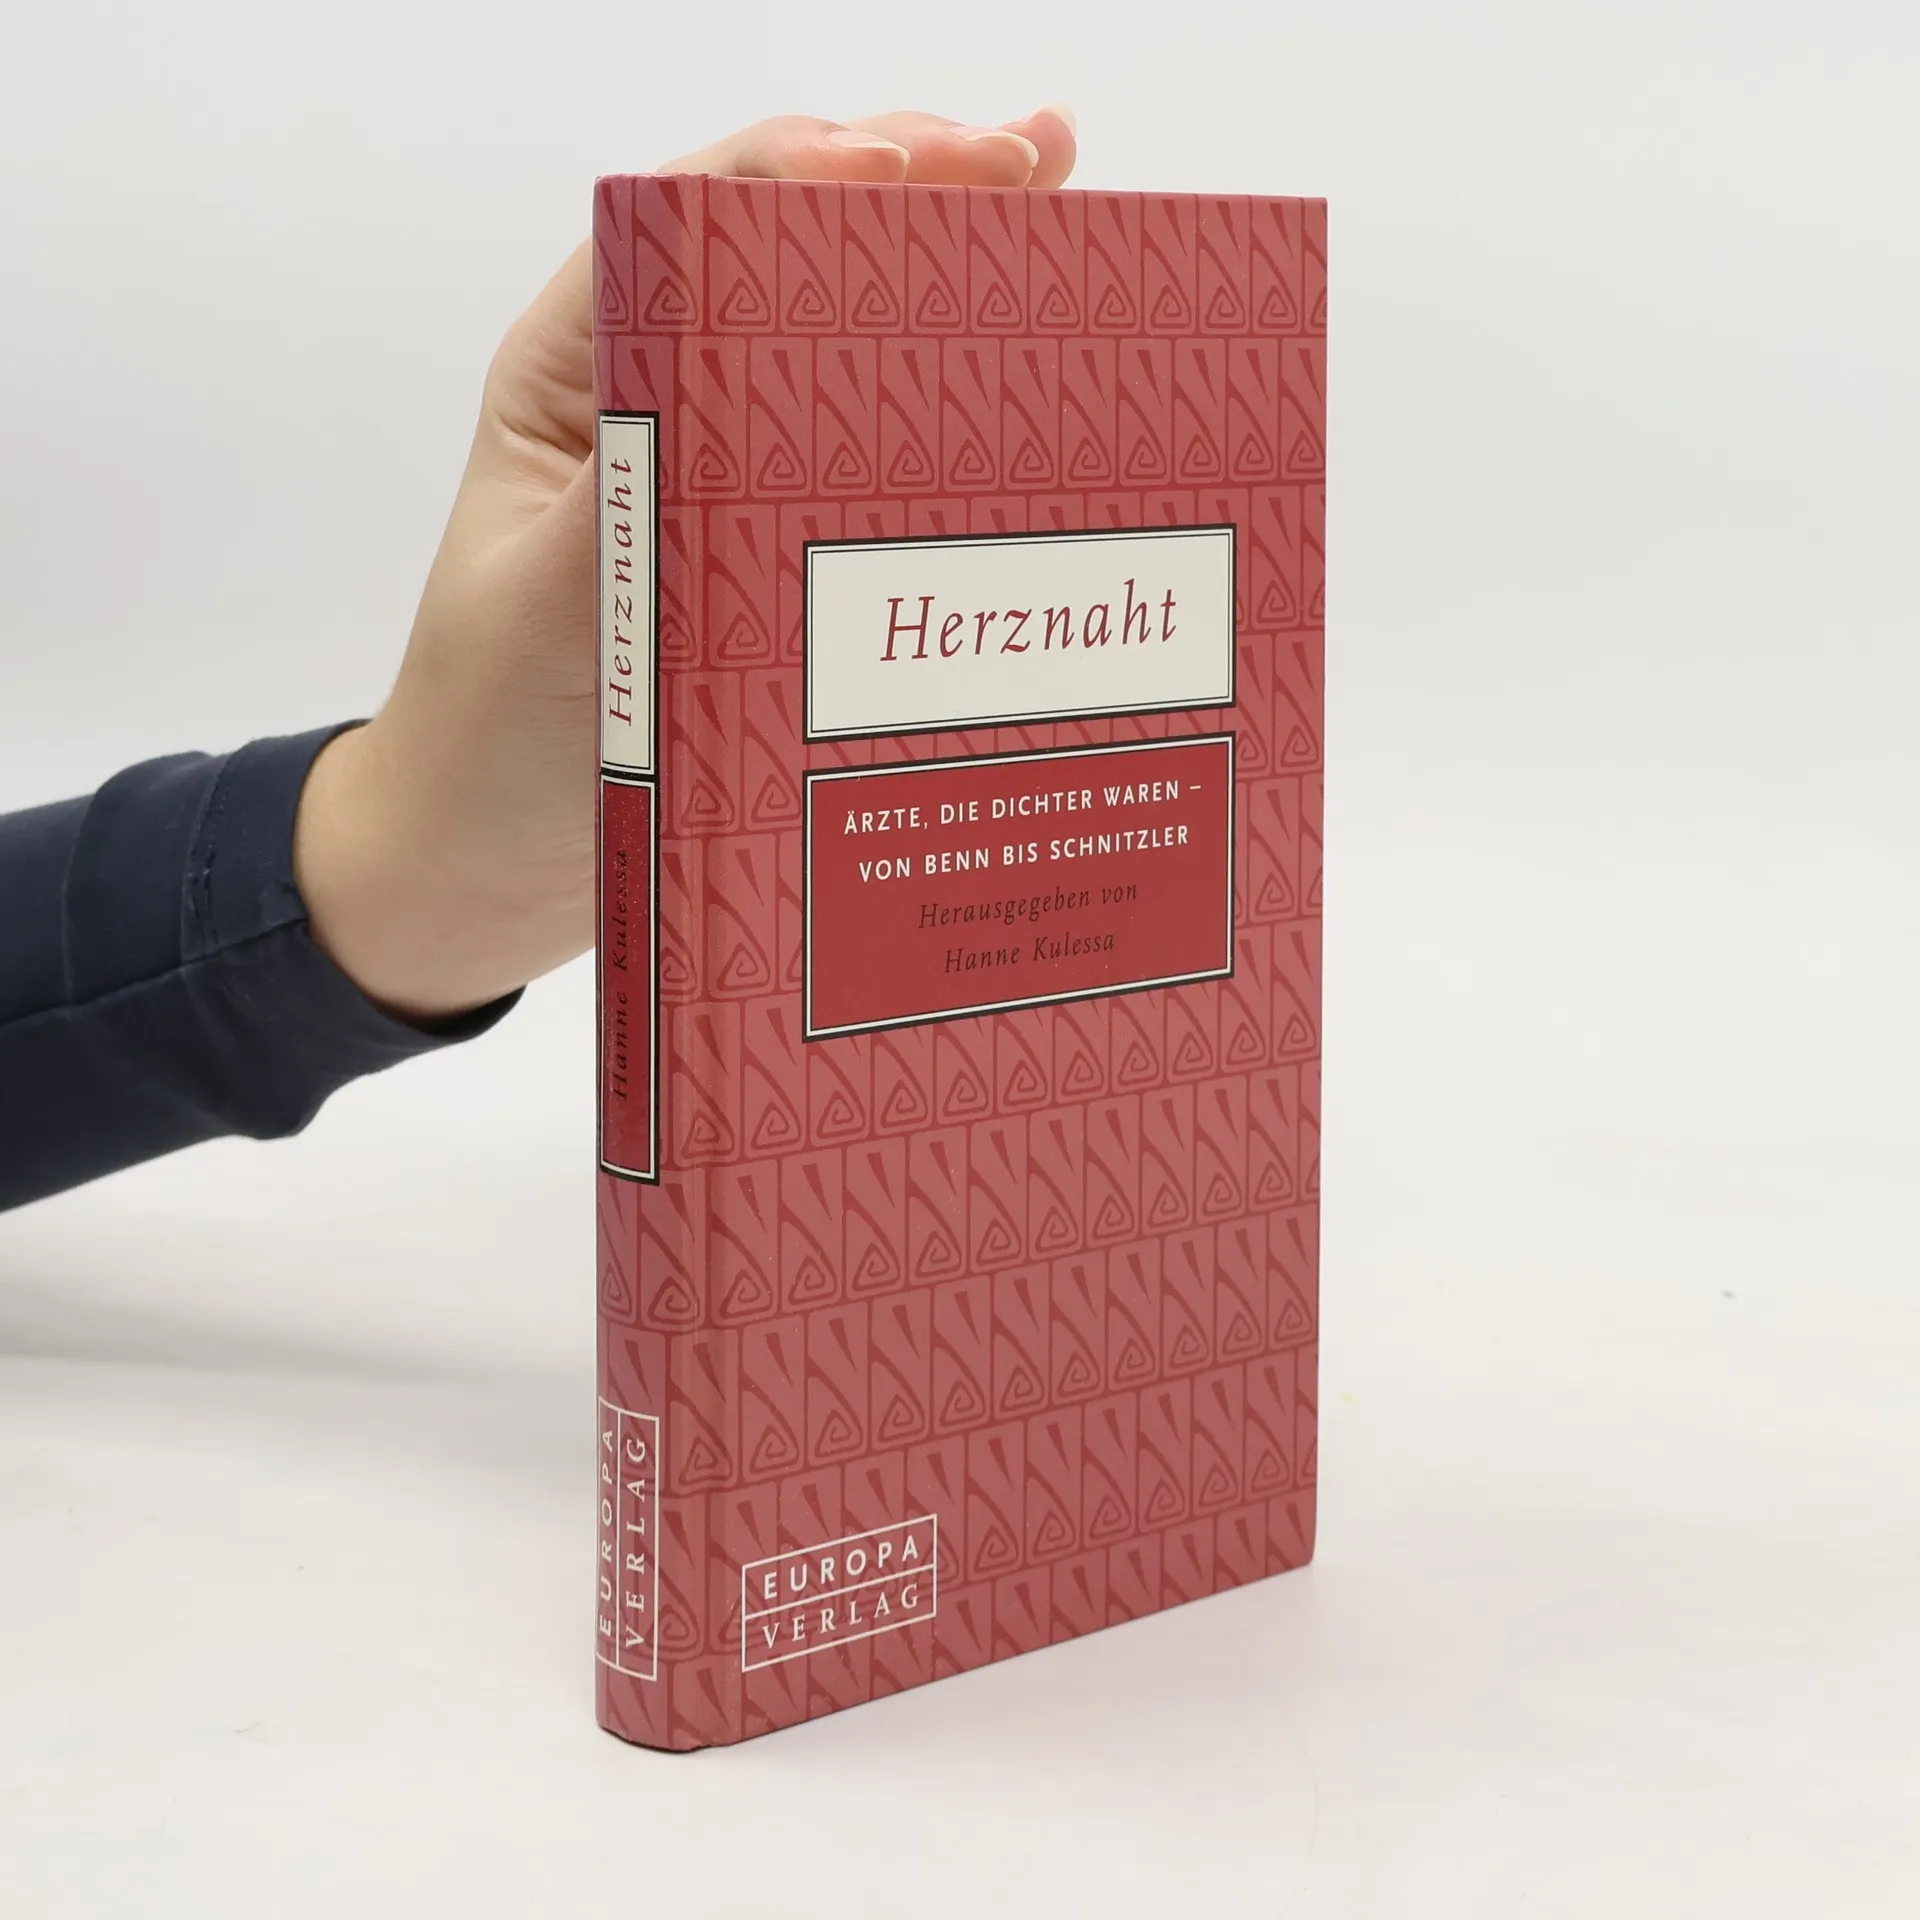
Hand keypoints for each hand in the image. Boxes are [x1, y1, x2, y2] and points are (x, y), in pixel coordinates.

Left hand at [294, 106, 1079, 1021]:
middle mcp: (662, 404)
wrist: (483, 866)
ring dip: (951, 279)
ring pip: (849, 348)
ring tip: (1061, 212)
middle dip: (920, 193)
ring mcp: (726, 482)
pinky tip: (1033, 382)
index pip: (702, 220)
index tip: (918, 164)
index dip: (816, 169)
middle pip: (799, 257)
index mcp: (586, 374)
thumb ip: (645, 494)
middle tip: (1041, 162)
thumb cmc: (487, 738)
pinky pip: (869, 467)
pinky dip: (951, 416)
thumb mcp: (554, 608)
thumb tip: (766, 382)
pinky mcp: (773, 560)